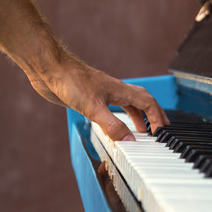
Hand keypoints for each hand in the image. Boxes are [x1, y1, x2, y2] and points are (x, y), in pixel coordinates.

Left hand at [28, 56, 169, 140]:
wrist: (50, 70)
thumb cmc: (71, 82)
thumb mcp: (94, 108)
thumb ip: (113, 125)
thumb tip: (129, 141)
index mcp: (122, 90)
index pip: (148, 103)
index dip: (157, 118)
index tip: (161, 132)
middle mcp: (116, 91)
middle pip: (143, 101)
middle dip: (153, 115)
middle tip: (160, 128)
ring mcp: (105, 94)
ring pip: (129, 104)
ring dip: (138, 117)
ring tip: (142, 130)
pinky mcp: (92, 98)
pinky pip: (114, 108)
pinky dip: (120, 117)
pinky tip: (114, 124)